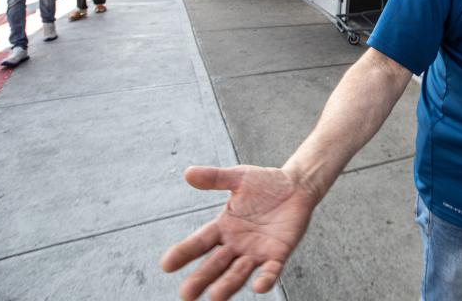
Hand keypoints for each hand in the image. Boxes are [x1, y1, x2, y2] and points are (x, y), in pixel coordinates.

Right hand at [160, 165, 317, 299]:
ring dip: (227, 285)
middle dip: (201, 278)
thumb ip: (215, 178)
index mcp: (223, 227)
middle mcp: (236, 244)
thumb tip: (188, 173)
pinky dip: (265, 279)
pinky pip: (271, 270)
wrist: (296, 187)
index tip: (166, 265)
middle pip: (215, 264)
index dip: (184, 253)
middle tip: (185, 295)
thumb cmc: (264, 183)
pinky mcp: (278, 254)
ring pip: (238, 272)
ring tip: (214, 297)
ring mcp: (256, 252)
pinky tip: (259, 286)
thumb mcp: (238, 177)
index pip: (199, 242)